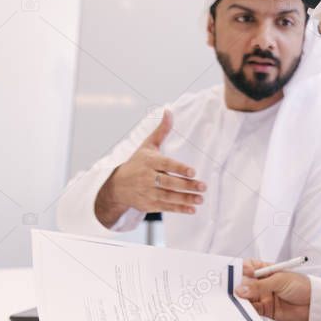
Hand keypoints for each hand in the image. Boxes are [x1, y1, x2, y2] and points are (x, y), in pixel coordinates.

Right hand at [95, 110, 205, 226]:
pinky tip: (192, 209)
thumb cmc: (136, 163)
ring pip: (168, 196)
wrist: (117, 186)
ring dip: (185, 199)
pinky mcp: (148, 204)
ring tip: (201, 199)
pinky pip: (165, 207)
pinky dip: (179, 209)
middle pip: (169, 183)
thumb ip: (161, 131)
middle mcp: (147, 178)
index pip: (166, 165)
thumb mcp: (147, 146)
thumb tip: (169, 111)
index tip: (193, 171)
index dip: (179, 168)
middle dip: (187, 186)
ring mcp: (147, 192)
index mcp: (149, 162)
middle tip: (203, 186)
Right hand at [236, 259, 311, 320]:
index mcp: (266, 270)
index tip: (236, 274)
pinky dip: (246, 311)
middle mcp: (262, 283)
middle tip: (232, 291)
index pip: (248, 267)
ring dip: (240, 300)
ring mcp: (263, 296)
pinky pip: (252, 310)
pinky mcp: (265, 310)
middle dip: (237, 286)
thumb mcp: (279, 281)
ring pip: (246, 298)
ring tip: (236, 302)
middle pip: (244, 283)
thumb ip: (260, 286)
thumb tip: (240, 289)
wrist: (314, 303)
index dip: (240, 270)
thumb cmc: (301, 286)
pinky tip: (243, 311)